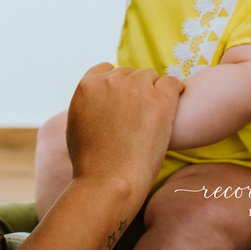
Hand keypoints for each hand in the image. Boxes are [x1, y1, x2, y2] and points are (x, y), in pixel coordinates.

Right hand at [65, 63, 182, 195]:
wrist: (109, 180)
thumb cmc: (91, 162)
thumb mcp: (76, 124)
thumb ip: (87, 104)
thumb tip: (98, 99)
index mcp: (87, 85)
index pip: (107, 69)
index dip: (117, 85)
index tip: (123, 101)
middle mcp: (111, 80)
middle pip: (129, 73)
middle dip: (135, 89)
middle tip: (141, 114)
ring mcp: (136, 88)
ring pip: (150, 76)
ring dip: (153, 91)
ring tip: (155, 114)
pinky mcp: (159, 99)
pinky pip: (171, 82)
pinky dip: (174, 90)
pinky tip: (174, 103)